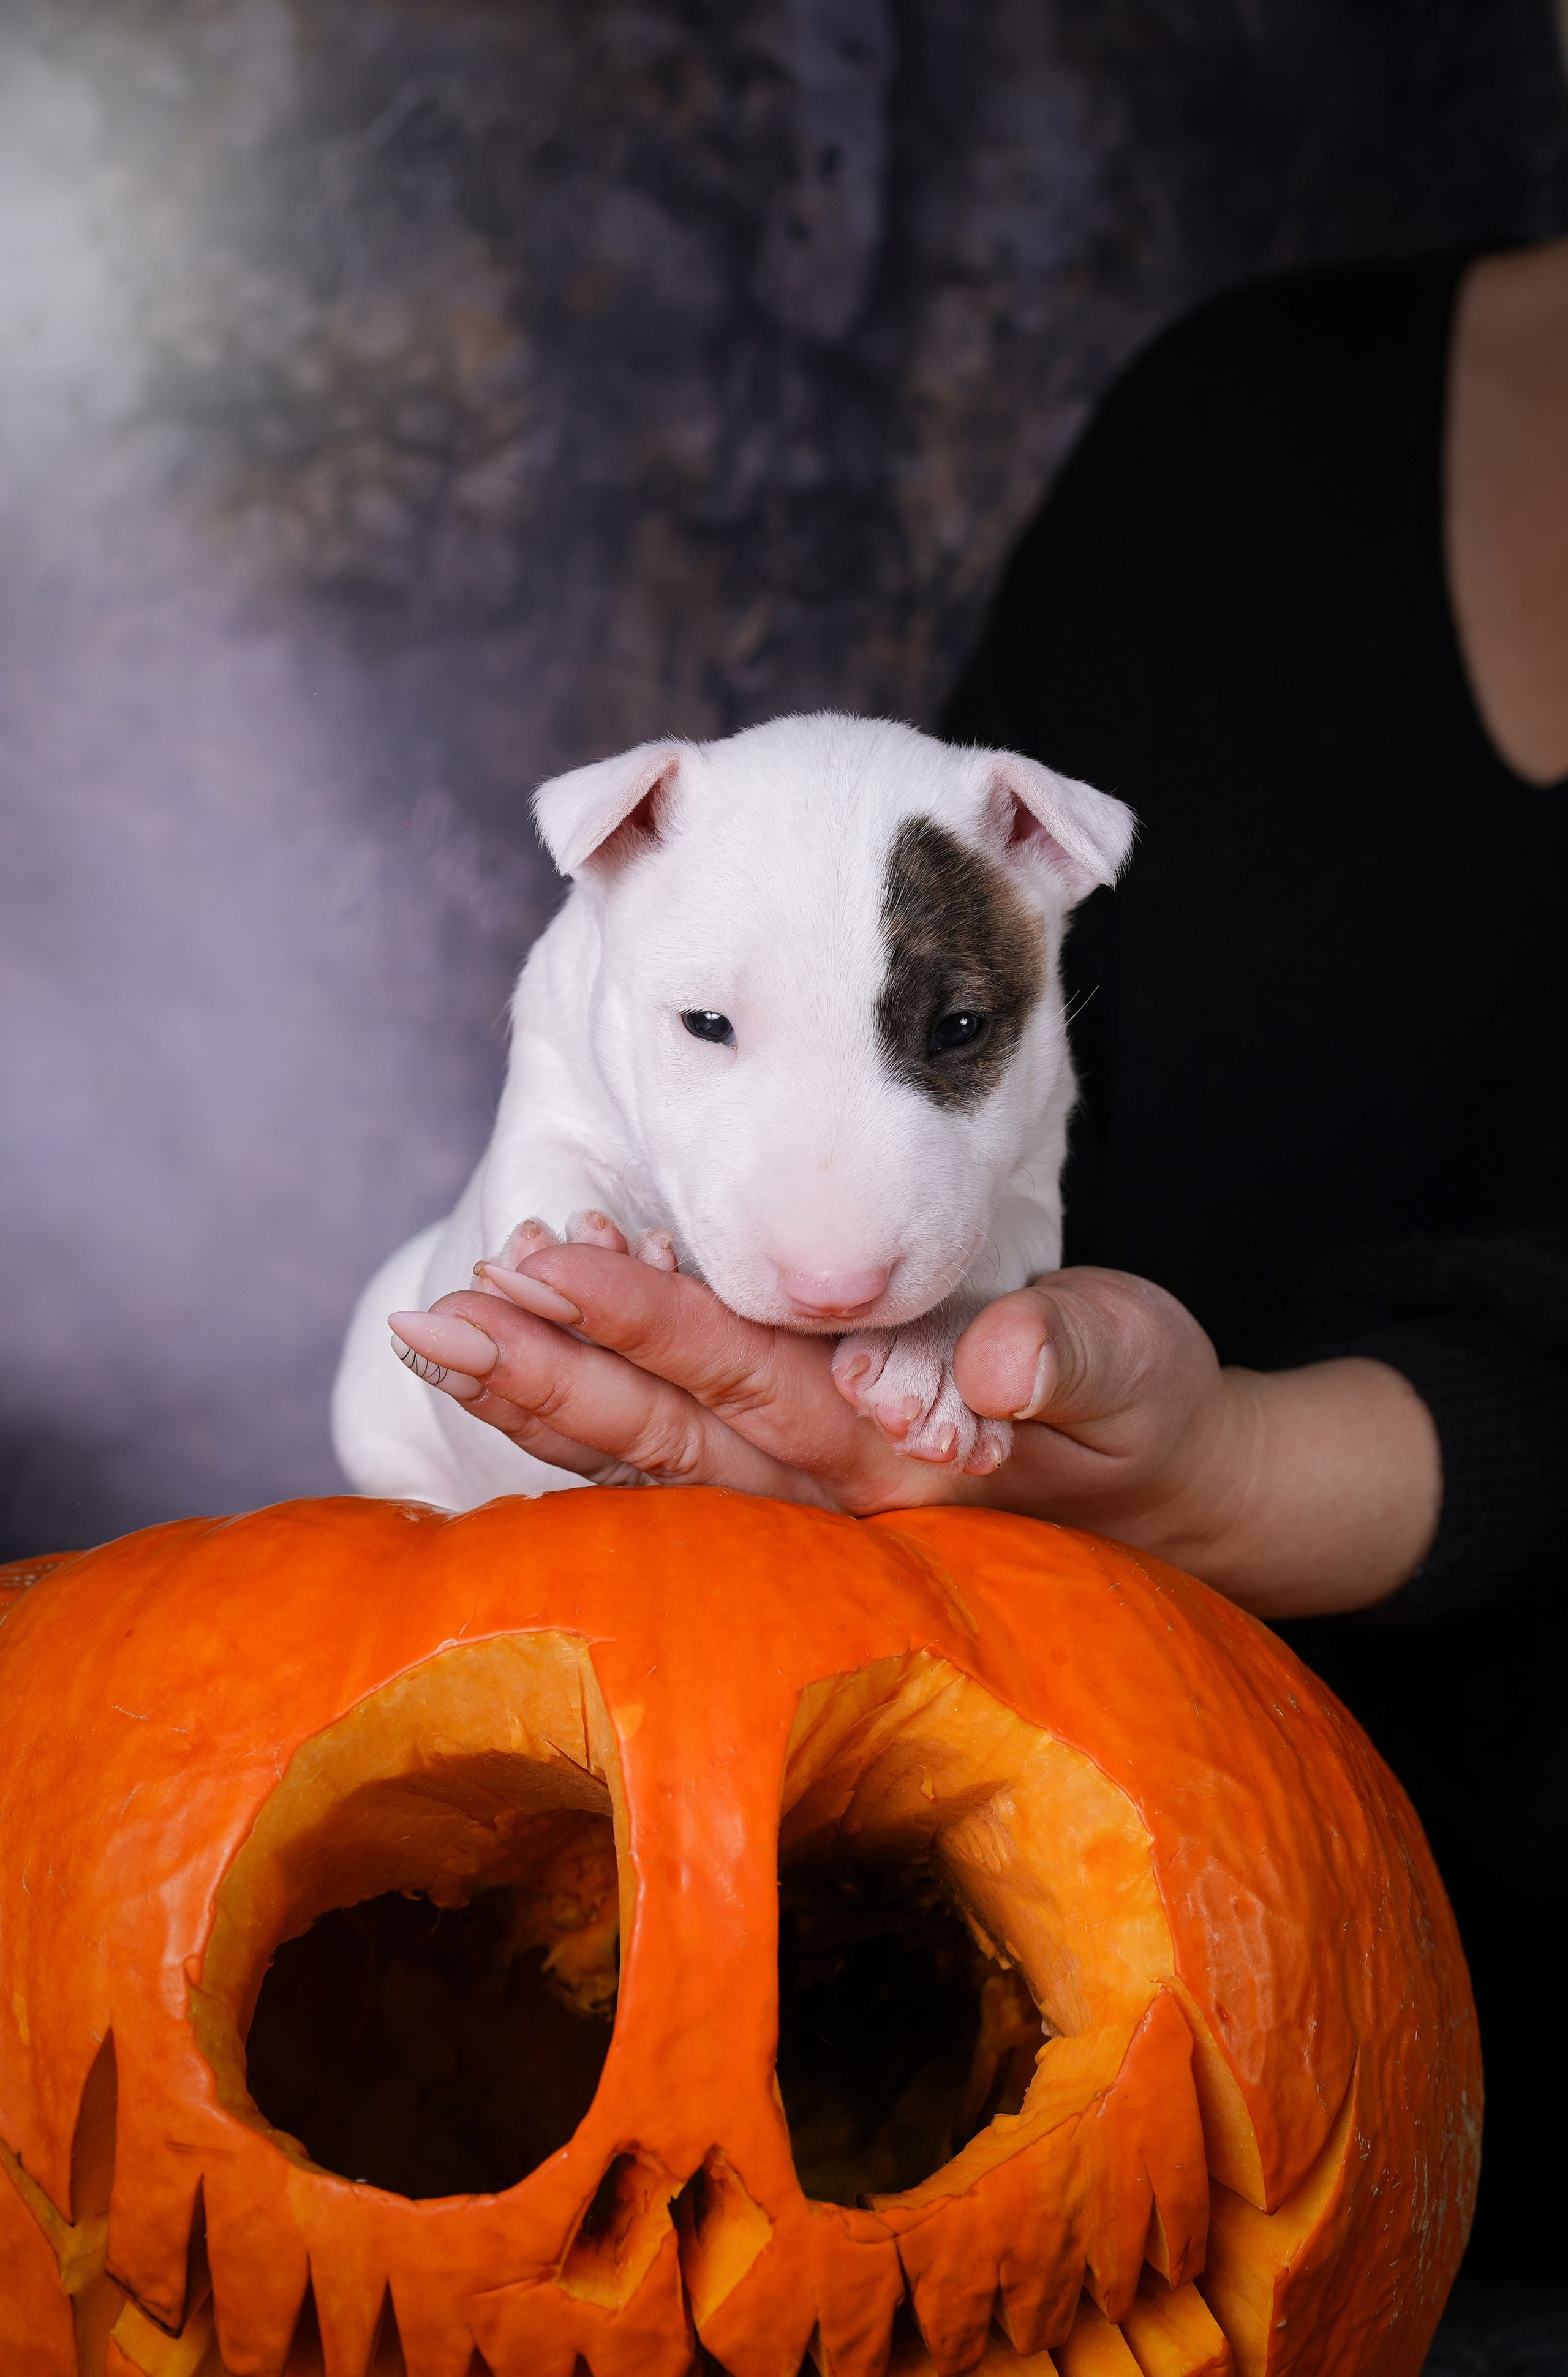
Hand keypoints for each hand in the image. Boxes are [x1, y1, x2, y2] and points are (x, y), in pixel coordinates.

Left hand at [388, 1250, 1441, 1617]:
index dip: (641, 1315)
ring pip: (649, 1464)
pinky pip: (673, 1474)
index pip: (743, 1376)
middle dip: (545, 1370)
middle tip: (437, 1314)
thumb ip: (1074, 1357)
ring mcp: (805, 1510)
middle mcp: (827, 1496)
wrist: (1166, 1505)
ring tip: (441, 1337)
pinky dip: (590, 1432)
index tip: (546, 1255)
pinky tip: (521, 1383)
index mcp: (894, 1458)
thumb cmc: (1144, 1420)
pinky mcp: (801, 1496)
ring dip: (541, 1403)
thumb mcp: (1139, 1371)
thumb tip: (999, 1356)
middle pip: (662, 1434)